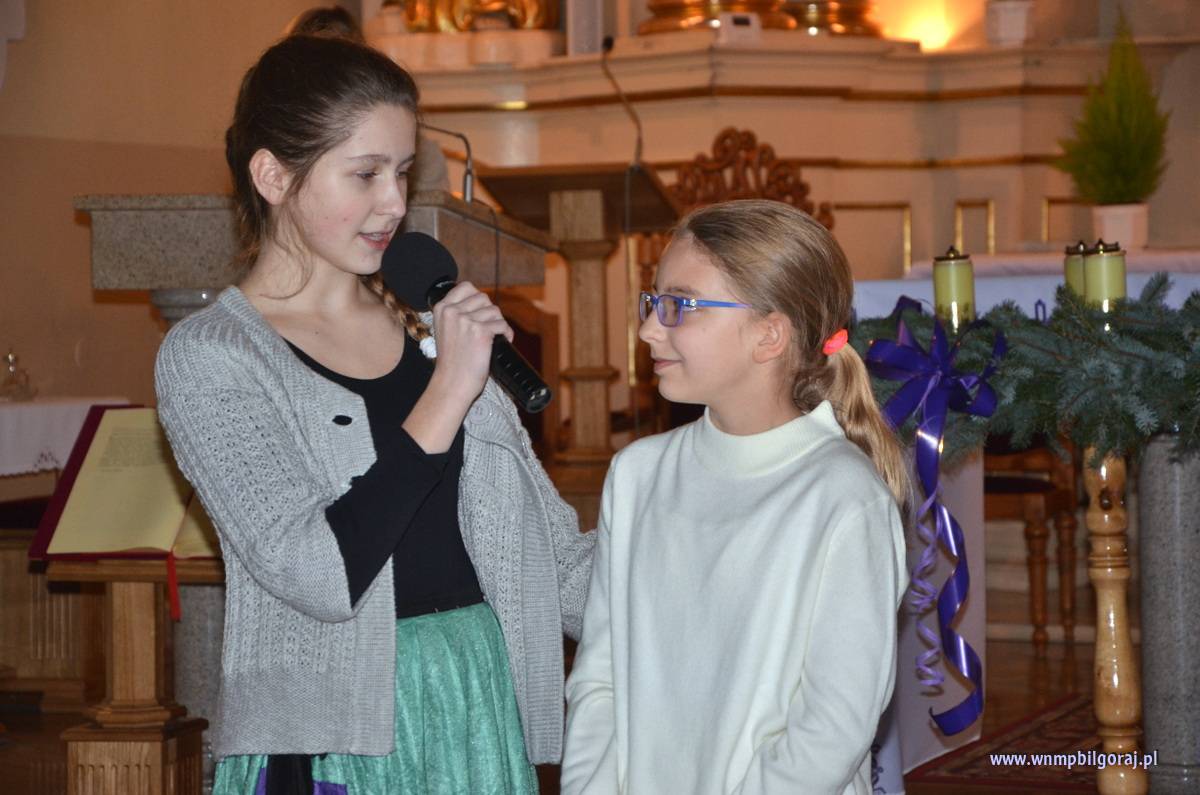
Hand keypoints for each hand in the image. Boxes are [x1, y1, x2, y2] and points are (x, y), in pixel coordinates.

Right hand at [428, 282, 513, 405]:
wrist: (452, 383)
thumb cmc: (452, 361)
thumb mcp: (445, 330)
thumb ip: (457, 314)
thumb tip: (481, 303)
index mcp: (441, 308)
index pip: (466, 287)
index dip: (478, 298)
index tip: (480, 311)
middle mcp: (452, 311)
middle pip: (483, 297)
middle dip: (490, 312)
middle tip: (489, 328)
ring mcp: (466, 320)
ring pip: (495, 310)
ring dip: (498, 323)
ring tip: (494, 337)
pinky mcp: (481, 331)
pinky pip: (502, 324)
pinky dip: (506, 334)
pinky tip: (502, 341)